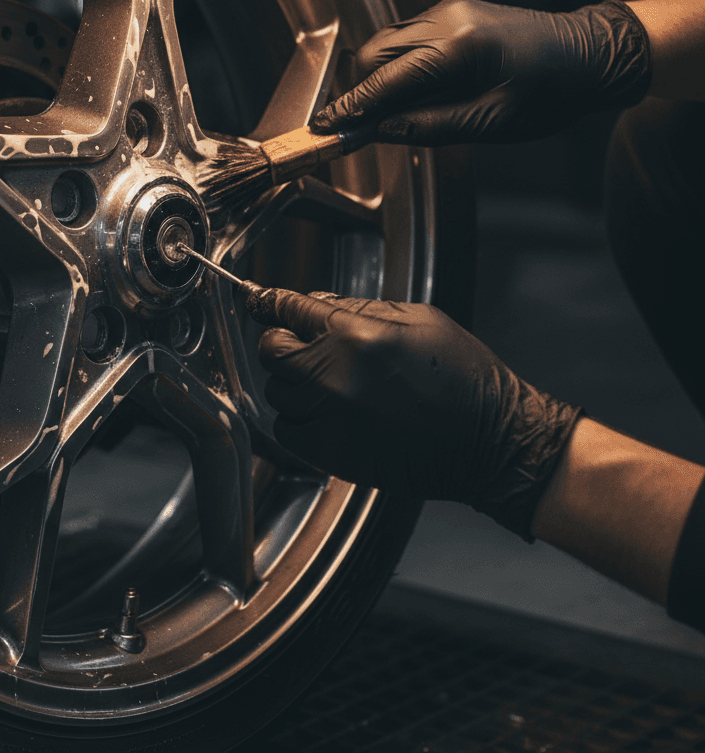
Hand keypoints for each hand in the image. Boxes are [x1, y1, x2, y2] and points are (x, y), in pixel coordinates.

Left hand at [259, 291, 581, 539]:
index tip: (262, 300)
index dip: (272, 302)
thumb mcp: (420, 319)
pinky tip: (324, 411)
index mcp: (358, 336)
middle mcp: (336, 378)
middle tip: (301, 342)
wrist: (491, 442)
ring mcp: (331, 419)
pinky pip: (287, 430)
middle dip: (282, 341)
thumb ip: (360, 307)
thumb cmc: (465, 378)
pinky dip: (296, 418)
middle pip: (271, 352)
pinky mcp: (333, 454)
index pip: (291, 310)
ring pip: (277, 391)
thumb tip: (314, 302)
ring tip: (325, 380)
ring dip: (292, 381)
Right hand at [313, 0, 650, 144]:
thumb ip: (429, 126)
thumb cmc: (553, 91)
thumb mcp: (491, 122)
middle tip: (358, 126)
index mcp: (460, 47)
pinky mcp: (454, 11)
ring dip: (379, 78)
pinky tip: (412, 90)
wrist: (593, 54)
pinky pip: (407, 36)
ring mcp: (449, 9)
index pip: (386, 80)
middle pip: (374, 53)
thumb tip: (381, 131)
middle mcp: (448, 17)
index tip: (327, 127)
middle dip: (361, 91)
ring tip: (390, 112)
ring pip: (386, 42)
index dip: (353, 108)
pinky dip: (398, 64)